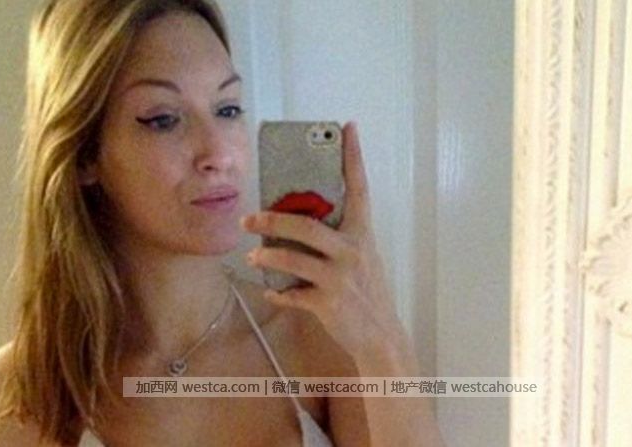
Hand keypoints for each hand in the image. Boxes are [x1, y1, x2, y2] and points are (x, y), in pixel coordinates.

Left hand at [240, 122, 408, 359]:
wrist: (381, 336)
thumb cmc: (368, 292)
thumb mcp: (362, 258)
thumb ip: (338, 238)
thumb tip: (300, 221)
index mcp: (363, 234)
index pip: (359, 188)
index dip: (353, 157)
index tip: (347, 128)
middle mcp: (352, 252)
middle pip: (308, 226)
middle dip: (274, 220)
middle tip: (249, 217)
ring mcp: (340, 278)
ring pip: (294, 260)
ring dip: (268, 256)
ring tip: (252, 256)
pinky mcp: (328, 304)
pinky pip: (293, 295)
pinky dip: (279, 293)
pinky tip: (271, 291)